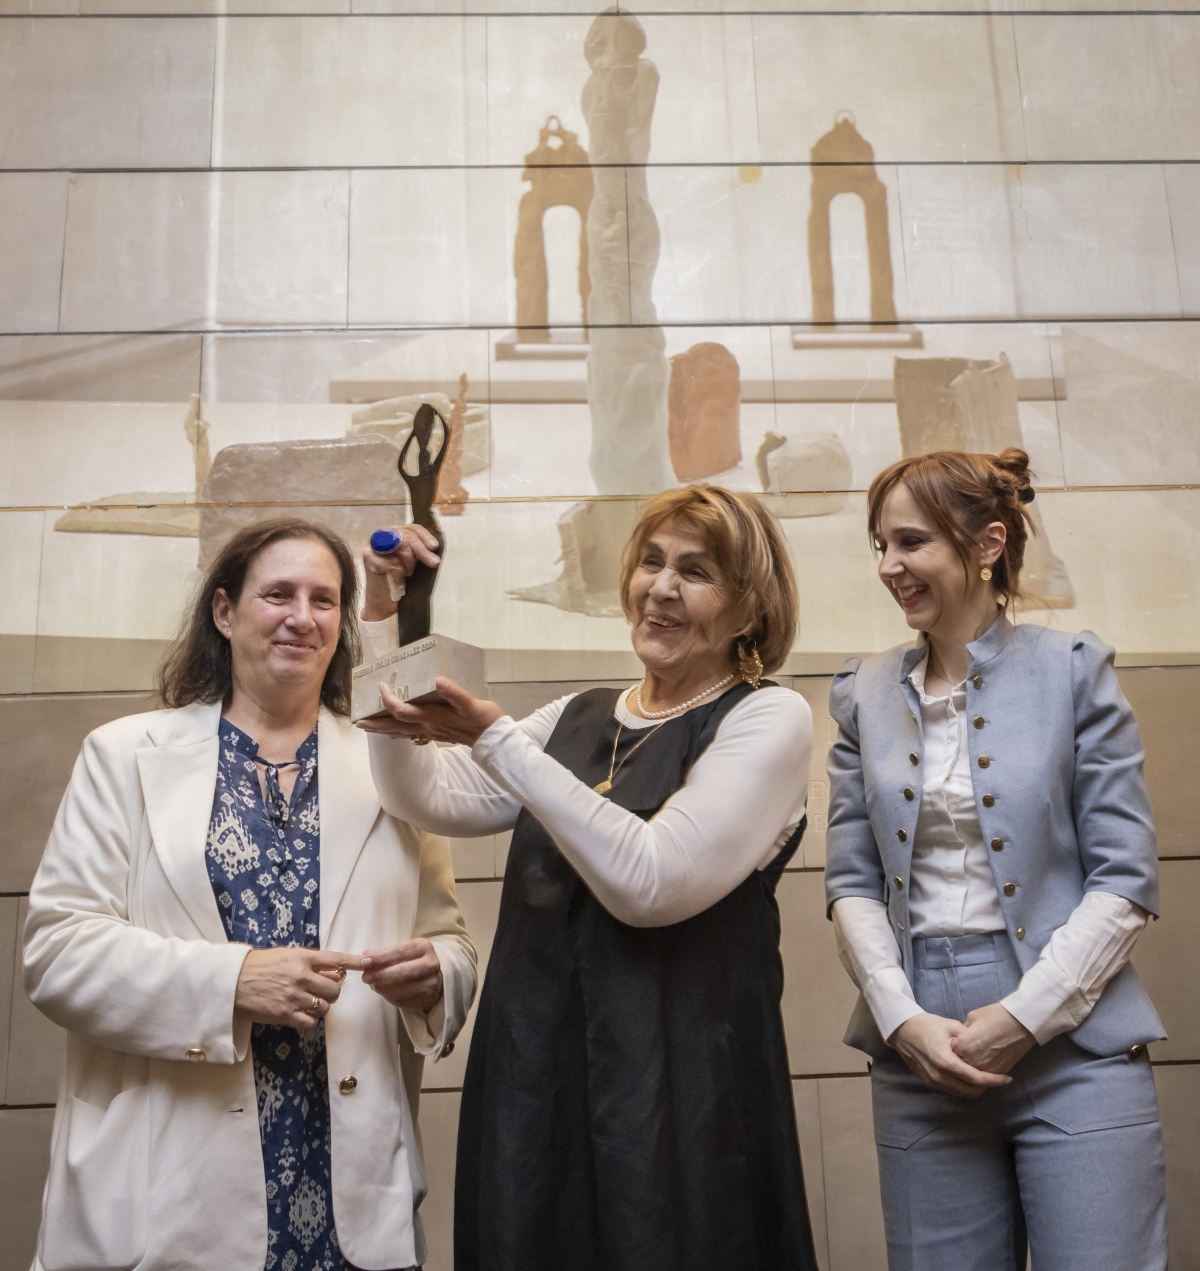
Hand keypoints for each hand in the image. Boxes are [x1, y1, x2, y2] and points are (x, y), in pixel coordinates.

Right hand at [234, 947, 362, 1031]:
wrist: (231, 982)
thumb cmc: (259, 966)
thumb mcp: (286, 956)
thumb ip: (312, 964)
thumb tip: (336, 976)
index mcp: (302, 958)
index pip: (335, 959)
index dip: (354, 961)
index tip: (368, 963)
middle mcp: (301, 976)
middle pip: (335, 990)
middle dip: (333, 993)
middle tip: (323, 992)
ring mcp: (294, 996)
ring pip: (324, 1007)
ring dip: (321, 1007)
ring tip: (307, 1003)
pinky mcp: (285, 1014)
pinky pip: (310, 1022)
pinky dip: (309, 1020)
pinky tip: (299, 1014)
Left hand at [358, 676, 503, 746]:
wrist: (493, 738)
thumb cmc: (483, 719)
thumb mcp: (471, 703)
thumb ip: (455, 693)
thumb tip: (438, 680)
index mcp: (433, 717)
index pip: (402, 710)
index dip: (389, 700)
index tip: (381, 687)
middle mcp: (428, 726)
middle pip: (395, 726)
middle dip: (376, 723)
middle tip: (358, 721)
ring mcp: (431, 732)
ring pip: (401, 732)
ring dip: (383, 730)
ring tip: (367, 727)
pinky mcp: (437, 733)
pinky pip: (411, 735)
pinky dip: (397, 733)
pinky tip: (393, 733)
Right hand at [361, 524, 440, 621]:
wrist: (386, 602)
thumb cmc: (403, 582)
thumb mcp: (416, 563)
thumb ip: (421, 551)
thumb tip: (434, 547)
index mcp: (398, 534)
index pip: (413, 528)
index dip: (425, 536)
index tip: (434, 547)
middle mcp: (386, 535)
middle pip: (408, 536)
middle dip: (422, 550)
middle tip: (433, 563)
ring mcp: (375, 544)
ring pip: (401, 546)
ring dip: (409, 564)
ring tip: (408, 574)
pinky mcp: (368, 556)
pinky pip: (392, 562)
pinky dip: (399, 574)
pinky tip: (399, 581)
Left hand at [362, 940, 443, 1012]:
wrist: (433, 978)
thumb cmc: (412, 961)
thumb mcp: (403, 951)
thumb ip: (384, 954)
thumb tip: (365, 957)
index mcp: (424, 947)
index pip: (401, 951)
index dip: (381, 956)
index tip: (365, 960)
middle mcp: (430, 964)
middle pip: (403, 971)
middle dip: (381, 975)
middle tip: (365, 977)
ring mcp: (430, 983)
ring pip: (402, 988)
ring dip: (382, 988)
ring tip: (372, 984)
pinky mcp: (426, 998)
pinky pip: (403, 999)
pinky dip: (388, 996)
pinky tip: (382, 991)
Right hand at [889, 1012, 1013, 1097]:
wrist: (902, 1031)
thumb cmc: (926, 1025)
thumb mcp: (951, 1026)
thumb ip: (969, 1039)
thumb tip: (987, 1048)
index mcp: (945, 1061)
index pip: (975, 1078)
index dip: (994, 1080)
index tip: (1007, 1078)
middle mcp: (939, 1076)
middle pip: (971, 1092)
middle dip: (987, 1086)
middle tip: (996, 1076)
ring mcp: (933, 1082)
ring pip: (962, 1094)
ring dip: (975, 1088)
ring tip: (983, 1076)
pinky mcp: (929, 1084)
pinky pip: (952, 1091)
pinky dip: (963, 1086)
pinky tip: (967, 1076)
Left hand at [950, 1003, 1035, 1074]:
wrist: (1020, 1023)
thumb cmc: (995, 1016)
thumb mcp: (972, 1018)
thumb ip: (962, 1031)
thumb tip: (961, 1038)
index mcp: (962, 1046)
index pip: (951, 1051)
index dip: (955, 1045)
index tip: (959, 1040)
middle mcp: (971, 1061)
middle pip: (960, 1065)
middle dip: (961, 1058)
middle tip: (967, 1049)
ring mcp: (985, 1069)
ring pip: (972, 1074)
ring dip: (972, 1068)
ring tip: (977, 1057)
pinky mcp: (998, 1073)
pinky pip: (985, 1076)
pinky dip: (984, 1071)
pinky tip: (986, 1062)